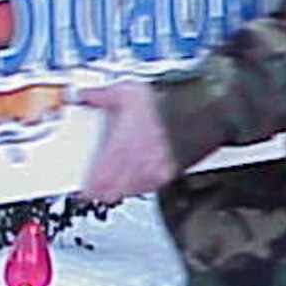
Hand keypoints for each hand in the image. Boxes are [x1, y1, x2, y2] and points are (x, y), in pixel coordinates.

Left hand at [74, 80, 179, 204]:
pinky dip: (142, 183)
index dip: (84, 189)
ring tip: (117, 179)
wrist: (204, 109)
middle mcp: (135, 167)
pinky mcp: (172, 171)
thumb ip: (98, 96)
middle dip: (100, 191)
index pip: (94, 185)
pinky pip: (151, 186)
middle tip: (95, 185)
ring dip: (121, 188)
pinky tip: (143, 173)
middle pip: (110, 194)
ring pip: (130, 192)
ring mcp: (155, 172)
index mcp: (118, 151)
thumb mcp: (125, 91)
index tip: (81, 185)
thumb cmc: (168, 101)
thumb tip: (83, 96)